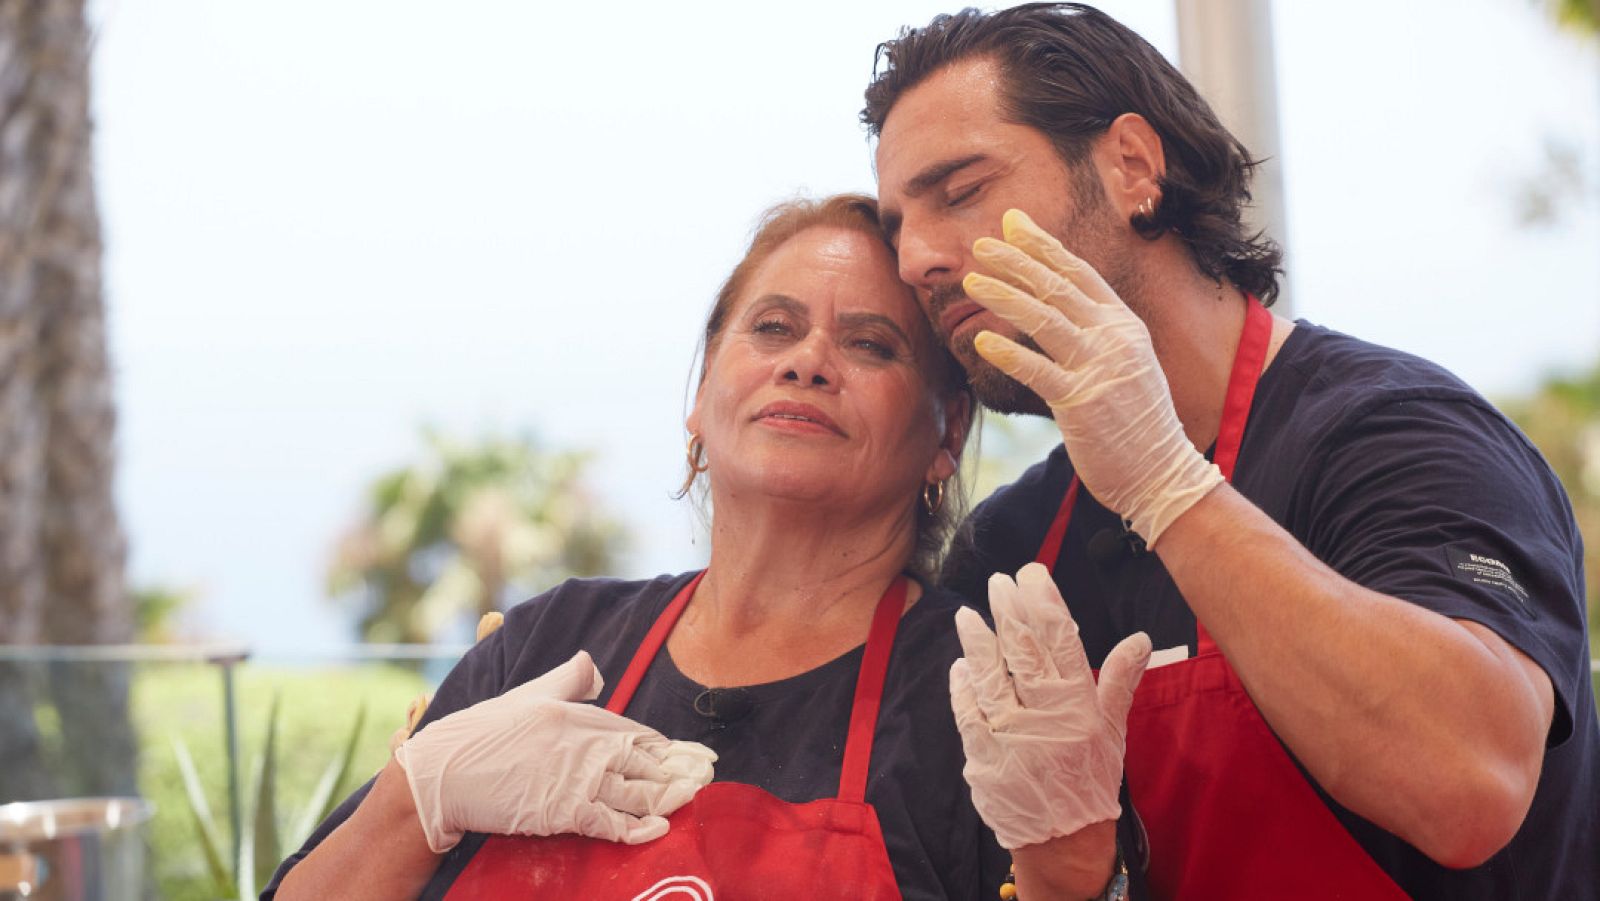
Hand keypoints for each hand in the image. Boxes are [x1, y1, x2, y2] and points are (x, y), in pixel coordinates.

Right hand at [394, 651, 716, 851]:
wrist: (445, 770)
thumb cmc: (486, 729)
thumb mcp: (531, 692)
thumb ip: (568, 679)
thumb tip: (592, 665)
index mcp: (582, 717)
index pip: (640, 734)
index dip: (673, 749)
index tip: (700, 756)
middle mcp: (586, 746)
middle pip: (647, 762)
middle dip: (682, 772)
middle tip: (710, 778)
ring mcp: (576, 779)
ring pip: (636, 792)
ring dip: (670, 797)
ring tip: (696, 797)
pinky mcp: (562, 811)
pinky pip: (608, 822)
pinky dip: (636, 827)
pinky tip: (659, 829)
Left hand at [950, 563, 1150, 848]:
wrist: (1063, 840)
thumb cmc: (1089, 779)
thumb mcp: (1112, 731)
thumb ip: (1119, 681)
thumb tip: (1140, 639)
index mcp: (1080, 707)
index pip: (1062, 643)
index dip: (1045, 604)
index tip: (1032, 574)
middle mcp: (1046, 718)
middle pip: (1024, 653)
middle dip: (1009, 612)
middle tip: (998, 582)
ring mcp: (1011, 737)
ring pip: (991, 679)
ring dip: (977, 643)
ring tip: (967, 614)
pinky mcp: (983, 756)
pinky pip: (968, 714)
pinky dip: (962, 688)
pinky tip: (958, 665)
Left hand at [964, 208, 1221, 545]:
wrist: (1162, 473)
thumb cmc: (1136, 422)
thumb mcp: (1124, 364)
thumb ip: (1094, 334)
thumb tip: (1054, 306)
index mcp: (1123, 324)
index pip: (1078, 272)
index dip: (1043, 245)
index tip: (1013, 222)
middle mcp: (1114, 338)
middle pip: (1058, 286)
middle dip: (1017, 259)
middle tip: (981, 242)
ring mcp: (1099, 368)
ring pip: (1045, 318)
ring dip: (1005, 295)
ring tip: (972, 282)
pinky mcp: (1081, 403)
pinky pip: (1038, 371)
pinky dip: (1008, 353)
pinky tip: (982, 340)